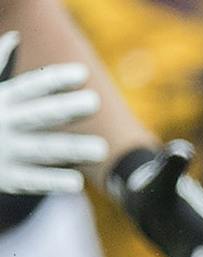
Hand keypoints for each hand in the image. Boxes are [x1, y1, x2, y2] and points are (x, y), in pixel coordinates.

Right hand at [0, 32, 106, 194]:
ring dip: (71, 148)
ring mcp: (5, 150)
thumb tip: (15, 37)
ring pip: (43, 148)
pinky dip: (52, 180)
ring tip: (101, 149)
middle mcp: (4, 123)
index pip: (31, 86)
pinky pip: (33, 180)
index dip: (56, 79)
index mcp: (2, 100)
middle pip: (40, 114)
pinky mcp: (7, 178)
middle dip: (66, 108)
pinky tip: (76, 182)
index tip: (83, 74)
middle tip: (95, 101)